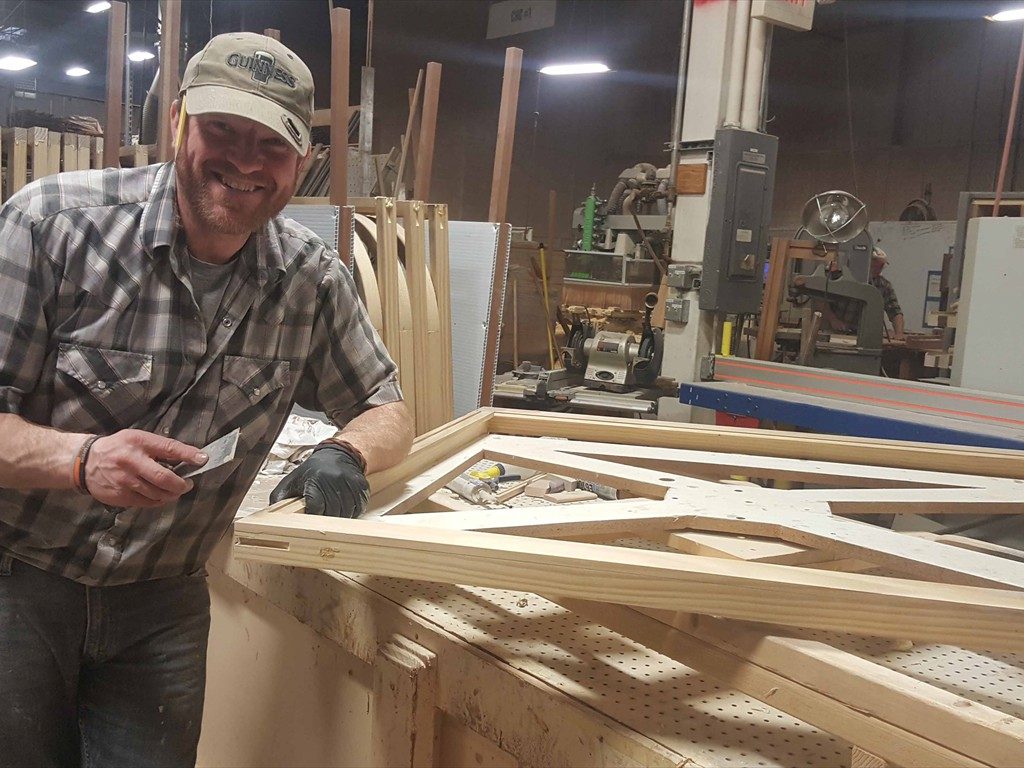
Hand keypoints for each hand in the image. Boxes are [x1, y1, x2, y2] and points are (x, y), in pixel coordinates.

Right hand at [85, 430, 206, 507]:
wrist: (84, 462)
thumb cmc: (117, 447)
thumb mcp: (137, 438)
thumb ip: (159, 446)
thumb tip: (188, 455)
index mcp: (138, 443)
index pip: (169, 448)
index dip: (188, 455)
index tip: (203, 459)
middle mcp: (131, 462)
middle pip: (164, 478)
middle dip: (181, 484)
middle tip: (188, 484)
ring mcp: (125, 481)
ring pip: (157, 494)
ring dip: (171, 494)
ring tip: (175, 490)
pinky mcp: (121, 496)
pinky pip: (147, 502)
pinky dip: (158, 500)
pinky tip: (160, 495)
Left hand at [269, 444, 368, 517]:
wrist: (340, 454)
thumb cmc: (313, 470)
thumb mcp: (292, 479)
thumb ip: (280, 497)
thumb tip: (269, 515)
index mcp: (315, 479)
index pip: (315, 507)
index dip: (312, 515)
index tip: (310, 517)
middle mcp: (334, 480)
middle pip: (332, 512)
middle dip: (325, 518)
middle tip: (321, 517)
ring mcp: (350, 483)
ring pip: (346, 513)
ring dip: (339, 517)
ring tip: (332, 511)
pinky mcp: (362, 487)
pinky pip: (358, 508)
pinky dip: (352, 512)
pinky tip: (344, 507)